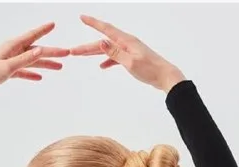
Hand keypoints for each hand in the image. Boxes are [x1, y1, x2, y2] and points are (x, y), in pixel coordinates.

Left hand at [0, 21, 69, 100]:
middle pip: (36, 51)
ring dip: (45, 64)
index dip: (43, 30)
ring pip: (31, 61)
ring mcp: (10, 61)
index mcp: (12, 46)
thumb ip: (25, 59)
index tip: (53, 24)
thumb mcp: (8, 66)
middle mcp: (12, 51)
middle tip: (66, 54)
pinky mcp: (7, 72)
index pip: (32, 36)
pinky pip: (23, 72)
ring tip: (59, 67)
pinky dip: (31, 74)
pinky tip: (39, 78)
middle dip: (51, 52)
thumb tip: (41, 50)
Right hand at [70, 14, 185, 92]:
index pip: (106, 29)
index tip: (82, 17)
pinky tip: (101, 66)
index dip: (93, 23)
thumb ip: (114, 53)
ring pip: (107, 50)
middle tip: (73, 51)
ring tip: (81, 56)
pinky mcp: (131, 58)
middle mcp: (126, 43)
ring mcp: (129, 51)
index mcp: (126, 41)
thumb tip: (101, 41)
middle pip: (103, 42)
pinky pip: (115, 57)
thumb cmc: (150, 70)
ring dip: (94, 52)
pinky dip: (107, 61)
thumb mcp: (130, 62)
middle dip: (87, 46)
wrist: (165, 77)